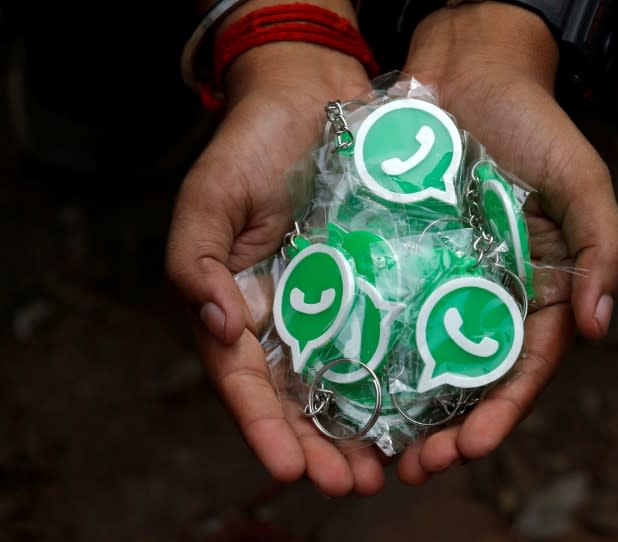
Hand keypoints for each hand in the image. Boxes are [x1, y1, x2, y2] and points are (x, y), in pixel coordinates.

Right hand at [166, 8, 388, 493]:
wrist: (310, 96)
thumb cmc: (251, 146)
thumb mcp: (210, 198)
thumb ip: (195, 262)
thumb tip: (221, 328)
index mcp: (240, 307)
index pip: (246, 383)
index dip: (264, 428)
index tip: (290, 468)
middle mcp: (289, 317)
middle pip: (300, 399)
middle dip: (321, 447)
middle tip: (351, 484)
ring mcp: (336, 302)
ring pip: (347, 381)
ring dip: (363, 429)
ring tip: (387, 468)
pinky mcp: (378, 282)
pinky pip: (388, 336)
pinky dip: (399, 377)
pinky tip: (422, 410)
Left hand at [395, 2, 617, 483]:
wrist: (468, 73)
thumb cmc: (532, 125)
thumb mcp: (580, 181)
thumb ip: (600, 248)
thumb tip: (599, 326)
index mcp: (542, 289)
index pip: (526, 366)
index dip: (502, 412)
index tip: (472, 448)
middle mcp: (492, 295)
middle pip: (473, 378)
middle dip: (450, 430)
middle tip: (416, 468)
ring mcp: (445, 280)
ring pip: (427, 359)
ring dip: (406, 410)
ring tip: (379, 451)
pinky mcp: (403, 259)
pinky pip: (389, 312)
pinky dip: (375, 354)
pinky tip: (349, 387)